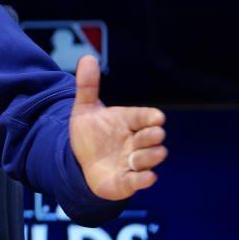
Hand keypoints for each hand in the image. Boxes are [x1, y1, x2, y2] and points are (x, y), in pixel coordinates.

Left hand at [69, 55, 167, 200]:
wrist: (81, 162)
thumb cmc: (90, 134)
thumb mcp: (85, 109)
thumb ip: (87, 86)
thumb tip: (87, 57)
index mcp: (129, 122)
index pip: (145, 116)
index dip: (151, 117)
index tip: (157, 117)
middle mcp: (135, 142)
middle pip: (151, 137)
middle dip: (153, 136)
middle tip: (154, 133)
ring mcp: (133, 162)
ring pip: (148, 159)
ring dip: (148, 157)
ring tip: (144, 155)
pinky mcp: (126, 182)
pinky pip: (137, 182)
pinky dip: (143, 180)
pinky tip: (148, 177)